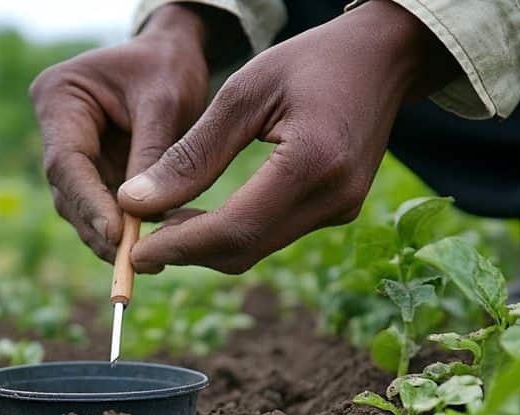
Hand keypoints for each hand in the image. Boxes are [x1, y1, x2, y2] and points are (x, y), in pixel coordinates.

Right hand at [28, 6, 216, 260]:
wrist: (174, 54)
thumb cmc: (168, 66)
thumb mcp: (166, 102)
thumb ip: (153, 156)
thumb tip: (140, 215)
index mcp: (59, 97)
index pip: (66, 161)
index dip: (89, 202)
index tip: (115, 235)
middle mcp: (56, 128)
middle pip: (69, 191)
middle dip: (99, 228)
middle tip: (132, 263)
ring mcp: (71, 152)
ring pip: (83, 206)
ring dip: (110, 237)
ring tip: (145, 261)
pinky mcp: (93, 170)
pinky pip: (103, 207)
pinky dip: (123, 230)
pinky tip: (147, 249)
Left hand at [118, 0, 458, 273]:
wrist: (383, 57)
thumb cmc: (310, 61)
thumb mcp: (243, 93)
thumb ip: (191, 153)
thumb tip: (136, 202)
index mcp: (313, 163)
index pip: (234, 229)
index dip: (180, 246)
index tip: (136, 249)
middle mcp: (334, 198)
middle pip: (243, 250)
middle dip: (187, 252)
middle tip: (139, 241)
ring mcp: (341, 210)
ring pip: (256, 249)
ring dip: (206, 245)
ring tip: (162, 222)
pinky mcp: (338, 211)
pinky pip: (273, 235)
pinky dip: (232, 233)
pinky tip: (201, 215)